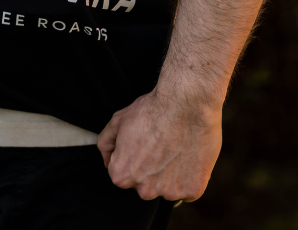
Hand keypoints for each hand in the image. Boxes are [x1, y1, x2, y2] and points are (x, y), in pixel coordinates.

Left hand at [97, 87, 222, 201]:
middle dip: (151, 169)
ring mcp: (169, 193)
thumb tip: (107, 159)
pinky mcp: (192, 190)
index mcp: (122, 176)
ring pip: (168, 186)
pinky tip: (188, 155)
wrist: (185, 104)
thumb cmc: (153, 111)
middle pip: (145, 184)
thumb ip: (106, 144)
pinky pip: (189, 188)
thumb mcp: (118, 120)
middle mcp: (144, 191)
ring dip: (171, 174)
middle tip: (160, 145)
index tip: (144, 144)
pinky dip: (189, 176)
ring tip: (175, 148)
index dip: (133, 156)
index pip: (123, 174)